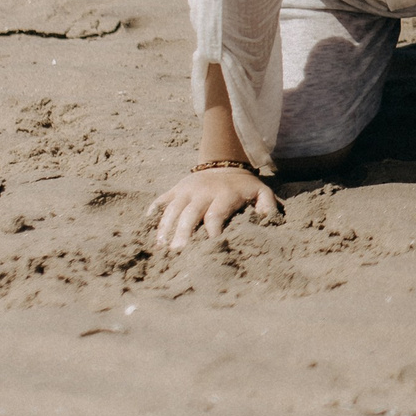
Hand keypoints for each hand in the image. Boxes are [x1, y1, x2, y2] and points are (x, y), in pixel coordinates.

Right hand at [147, 165, 277, 250]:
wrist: (225, 162)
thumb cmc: (243, 186)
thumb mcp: (261, 192)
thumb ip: (266, 206)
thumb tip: (266, 221)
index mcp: (224, 195)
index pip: (215, 215)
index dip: (212, 232)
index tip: (209, 248)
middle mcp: (203, 192)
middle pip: (189, 214)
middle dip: (182, 234)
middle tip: (177, 253)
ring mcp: (186, 190)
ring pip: (172, 209)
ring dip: (165, 228)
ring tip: (161, 248)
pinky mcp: (175, 189)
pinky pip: (161, 200)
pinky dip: (154, 213)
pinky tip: (148, 229)